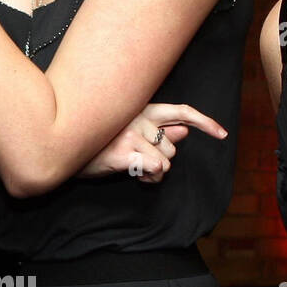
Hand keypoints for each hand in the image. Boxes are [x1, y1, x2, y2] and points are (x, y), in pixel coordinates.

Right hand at [78, 102, 226, 183]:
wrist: (64, 152)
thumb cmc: (97, 144)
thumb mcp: (128, 135)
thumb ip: (158, 131)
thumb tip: (184, 131)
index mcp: (140, 109)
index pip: (181, 111)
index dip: (205, 122)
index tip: (222, 135)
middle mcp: (137, 118)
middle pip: (173, 146)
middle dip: (162, 160)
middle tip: (141, 163)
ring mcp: (130, 135)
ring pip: (166, 162)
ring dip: (154, 173)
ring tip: (134, 169)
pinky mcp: (124, 152)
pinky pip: (156, 168)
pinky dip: (150, 177)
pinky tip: (135, 175)